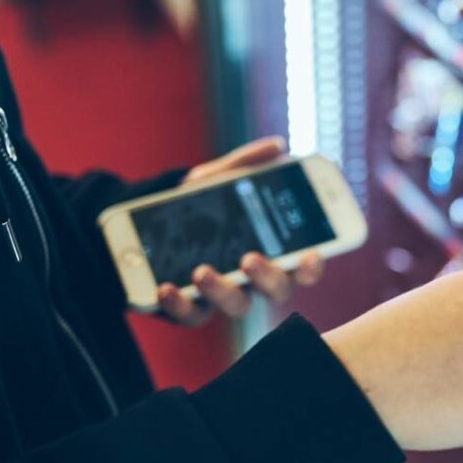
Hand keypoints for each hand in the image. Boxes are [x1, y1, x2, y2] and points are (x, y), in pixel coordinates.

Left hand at [157, 136, 324, 325]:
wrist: (148, 225)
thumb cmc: (200, 205)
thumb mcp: (219, 180)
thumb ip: (246, 164)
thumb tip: (277, 146)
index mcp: (273, 249)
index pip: (303, 264)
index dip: (313, 265)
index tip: (311, 256)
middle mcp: (255, 278)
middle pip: (277, 290)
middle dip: (268, 278)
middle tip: (250, 258)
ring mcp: (225, 295)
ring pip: (237, 306)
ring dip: (222, 291)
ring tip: (201, 270)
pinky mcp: (192, 307)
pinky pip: (192, 315)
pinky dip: (179, 304)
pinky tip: (165, 287)